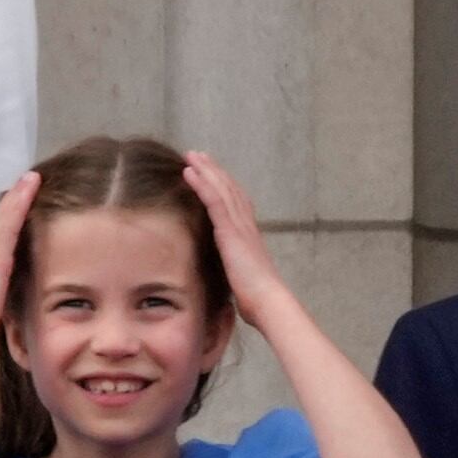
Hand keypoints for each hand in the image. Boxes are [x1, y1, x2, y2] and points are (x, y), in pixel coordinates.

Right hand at [0, 172, 40, 355]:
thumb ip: (0, 290)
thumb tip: (11, 291)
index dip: (7, 213)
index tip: (20, 197)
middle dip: (12, 197)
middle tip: (27, 178)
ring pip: (3, 216)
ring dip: (17, 195)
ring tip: (31, 178)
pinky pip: (9, 223)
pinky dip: (18, 204)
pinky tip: (29, 191)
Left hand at [178, 151, 294, 328]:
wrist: (268, 301)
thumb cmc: (257, 299)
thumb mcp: (242, 280)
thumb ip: (234, 270)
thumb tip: (227, 278)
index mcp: (249, 236)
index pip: (237, 202)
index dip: (224, 185)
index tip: (212, 172)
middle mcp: (246, 225)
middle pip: (229, 189)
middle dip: (214, 170)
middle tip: (198, 155)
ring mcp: (240, 226)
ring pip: (221, 189)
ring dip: (205, 169)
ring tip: (191, 155)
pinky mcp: (231, 231)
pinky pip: (214, 200)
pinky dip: (202, 183)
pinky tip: (189, 172)